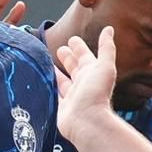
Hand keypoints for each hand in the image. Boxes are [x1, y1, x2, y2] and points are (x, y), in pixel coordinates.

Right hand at [52, 27, 121, 145]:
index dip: (79, 48)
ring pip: (62, 81)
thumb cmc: (97, 94)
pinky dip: (48, 88)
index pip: (85, 56)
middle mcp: (82, 84)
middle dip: (67, 58)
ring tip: (46, 63)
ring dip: (55, 72)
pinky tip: (42, 82)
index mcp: (92, 73)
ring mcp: (72, 97)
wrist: (88, 122)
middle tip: (59, 49)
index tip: (72, 39)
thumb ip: (106, 48)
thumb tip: (109, 29)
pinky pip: (53, 95)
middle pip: (73, 68)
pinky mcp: (61, 108)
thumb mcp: (104, 66)